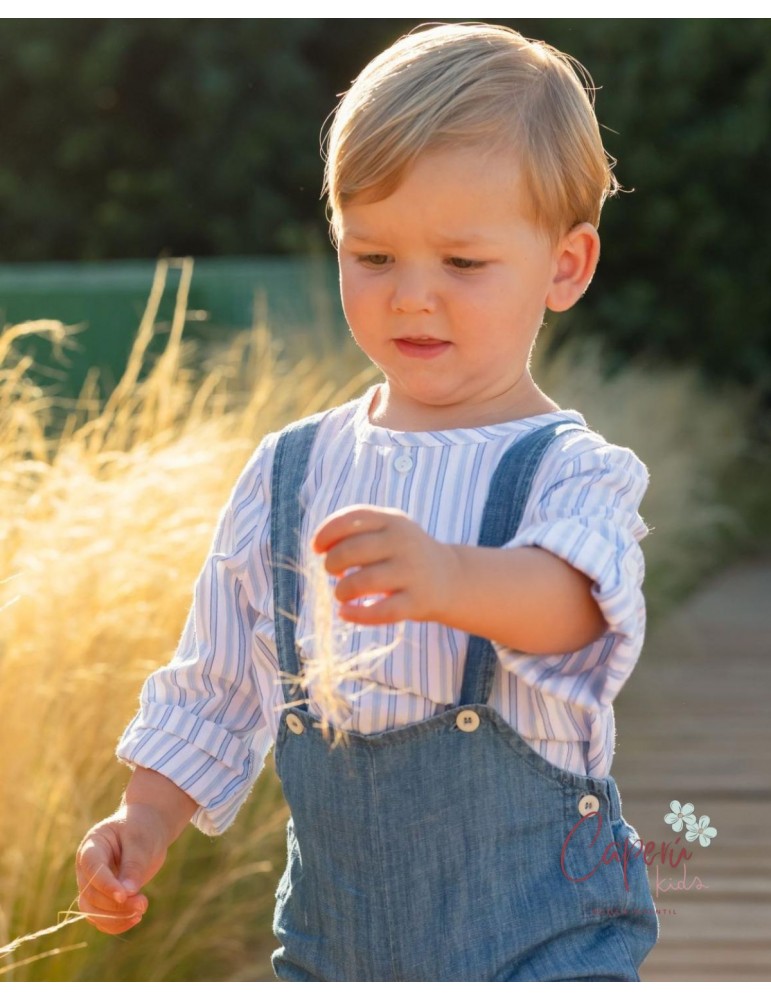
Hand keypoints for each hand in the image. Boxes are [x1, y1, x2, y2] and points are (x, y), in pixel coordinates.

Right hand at [76, 767, 195, 933]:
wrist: (146, 831)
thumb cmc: (142, 830)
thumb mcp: (140, 841)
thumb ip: (133, 866)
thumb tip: (127, 894)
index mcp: (92, 846)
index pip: (92, 868)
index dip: (105, 884)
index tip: (124, 895)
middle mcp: (86, 868)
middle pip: (91, 894)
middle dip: (116, 904)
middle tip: (143, 904)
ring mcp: (91, 885)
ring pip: (92, 911)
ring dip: (115, 918)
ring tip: (141, 911)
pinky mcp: (101, 898)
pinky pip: (101, 919)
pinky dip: (116, 924)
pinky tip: (135, 918)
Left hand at [312, 505, 458, 625]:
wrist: (450, 578)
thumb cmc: (404, 554)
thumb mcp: (388, 531)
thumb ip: (355, 532)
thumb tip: (319, 547)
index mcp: (393, 521)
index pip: (351, 519)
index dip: (326, 533)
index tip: (317, 548)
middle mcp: (404, 543)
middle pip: (351, 551)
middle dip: (332, 563)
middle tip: (334, 572)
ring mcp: (413, 572)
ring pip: (363, 582)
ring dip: (341, 590)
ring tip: (341, 593)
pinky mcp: (417, 602)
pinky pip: (381, 611)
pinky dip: (357, 615)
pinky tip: (345, 613)